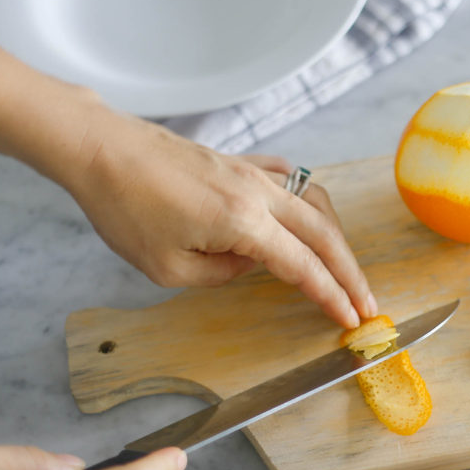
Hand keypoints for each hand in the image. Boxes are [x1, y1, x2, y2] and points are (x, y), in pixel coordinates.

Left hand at [61, 109, 376, 328]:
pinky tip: (306, 213)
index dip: (331, 295)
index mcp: (244, 222)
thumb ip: (221, 275)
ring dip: (335, 237)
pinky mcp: (240, 161)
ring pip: (315, 203)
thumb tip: (250, 265)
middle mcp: (259, 193)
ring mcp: (253, 172)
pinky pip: (290, 180)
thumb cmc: (126, 210)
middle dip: (350, 272)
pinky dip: (308, 201)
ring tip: (342, 264)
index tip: (352, 318)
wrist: (103, 150)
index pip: (303, 266)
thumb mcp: (168, 268)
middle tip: (366, 302)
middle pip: (324, 234)